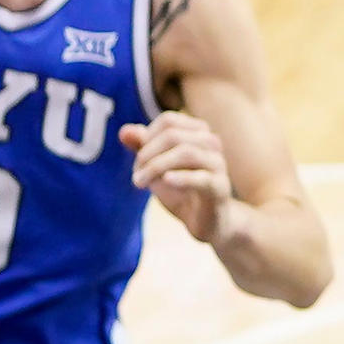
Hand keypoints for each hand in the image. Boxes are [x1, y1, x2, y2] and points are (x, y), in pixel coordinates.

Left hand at [123, 111, 237, 244]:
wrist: (205, 221)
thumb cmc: (181, 190)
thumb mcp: (156, 168)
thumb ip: (142, 148)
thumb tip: (124, 131)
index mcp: (198, 132)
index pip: (168, 121)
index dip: (147, 138)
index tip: (138, 162)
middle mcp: (211, 142)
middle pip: (174, 135)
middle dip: (148, 154)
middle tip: (136, 176)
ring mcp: (218, 164)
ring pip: (186, 152)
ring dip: (157, 166)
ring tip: (140, 182)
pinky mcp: (219, 188)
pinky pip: (201, 178)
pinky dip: (181, 178)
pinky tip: (166, 180)